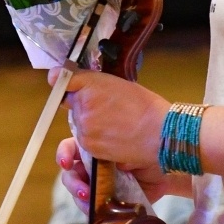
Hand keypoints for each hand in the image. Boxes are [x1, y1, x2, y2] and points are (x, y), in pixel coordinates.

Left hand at [48, 68, 169, 172]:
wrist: (159, 132)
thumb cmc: (145, 106)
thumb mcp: (118, 84)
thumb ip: (92, 83)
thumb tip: (65, 79)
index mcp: (90, 85)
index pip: (65, 83)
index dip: (68, 86)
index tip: (65, 83)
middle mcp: (82, 105)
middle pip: (73, 105)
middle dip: (85, 107)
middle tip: (108, 110)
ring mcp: (84, 127)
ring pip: (79, 124)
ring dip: (91, 124)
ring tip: (114, 124)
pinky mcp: (89, 145)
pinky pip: (86, 140)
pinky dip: (96, 139)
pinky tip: (114, 136)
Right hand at [57, 137, 191, 206]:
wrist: (167, 162)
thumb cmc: (147, 144)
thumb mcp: (125, 140)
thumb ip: (108, 143)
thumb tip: (102, 153)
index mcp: (92, 147)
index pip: (69, 149)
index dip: (63, 155)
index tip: (66, 161)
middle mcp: (93, 166)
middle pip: (70, 173)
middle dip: (72, 182)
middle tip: (83, 189)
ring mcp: (99, 184)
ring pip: (78, 192)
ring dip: (79, 196)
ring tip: (89, 199)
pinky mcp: (107, 201)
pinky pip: (91, 208)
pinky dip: (90, 209)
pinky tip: (95, 209)